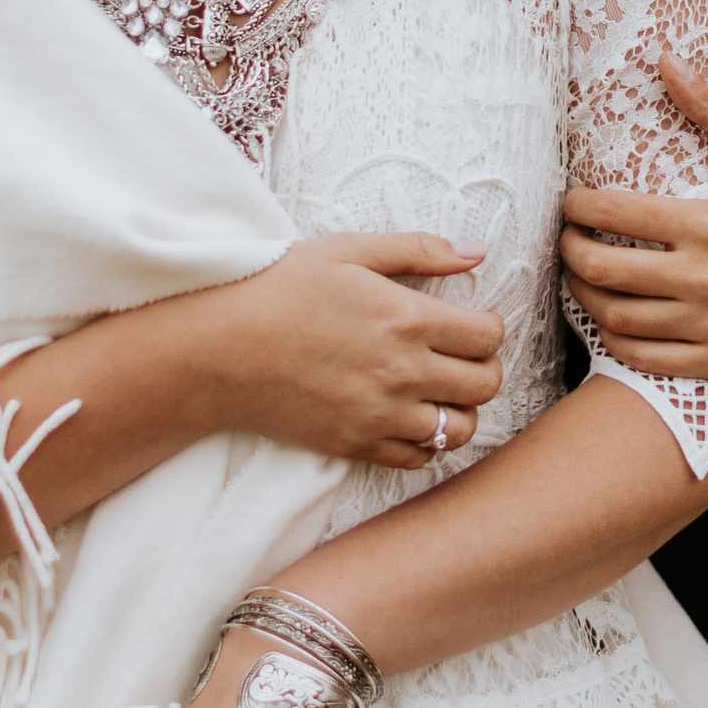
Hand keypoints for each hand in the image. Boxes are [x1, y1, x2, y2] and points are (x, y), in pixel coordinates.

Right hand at [209, 234, 504, 468]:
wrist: (219, 350)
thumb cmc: (279, 289)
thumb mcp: (347, 250)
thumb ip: (418, 250)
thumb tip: (477, 252)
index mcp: (407, 318)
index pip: (488, 336)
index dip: (487, 328)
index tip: (469, 323)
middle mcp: (403, 372)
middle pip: (485, 385)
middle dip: (483, 368)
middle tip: (461, 357)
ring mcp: (381, 415)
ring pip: (459, 429)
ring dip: (459, 409)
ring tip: (438, 391)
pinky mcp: (357, 445)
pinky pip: (419, 458)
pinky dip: (424, 441)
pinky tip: (407, 416)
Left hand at [560, 56, 707, 388]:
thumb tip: (667, 61)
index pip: (618, 212)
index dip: (580, 206)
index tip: (574, 201)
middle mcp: (707, 278)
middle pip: (604, 270)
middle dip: (570, 251)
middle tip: (568, 240)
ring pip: (617, 318)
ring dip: (584, 297)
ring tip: (581, 278)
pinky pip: (647, 359)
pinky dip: (616, 342)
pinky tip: (612, 322)